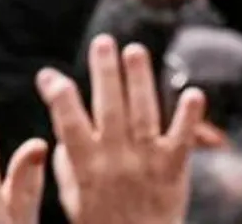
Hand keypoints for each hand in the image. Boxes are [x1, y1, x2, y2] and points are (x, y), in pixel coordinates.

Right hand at [38, 36, 205, 223]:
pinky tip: (193, 92)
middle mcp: (116, 160)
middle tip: (102, 41)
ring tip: (135, 50)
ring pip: (144, 113)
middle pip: (109, 107)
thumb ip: (66, 165)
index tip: (48, 73)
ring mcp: (147, 162)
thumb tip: (60, 134)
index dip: (56, 93)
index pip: (67, 121)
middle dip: (104, 71)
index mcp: (86, 166)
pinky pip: (183, 138)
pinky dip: (189, 116)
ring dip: (139, 79)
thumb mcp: (72, 200)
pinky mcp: (174, 169)